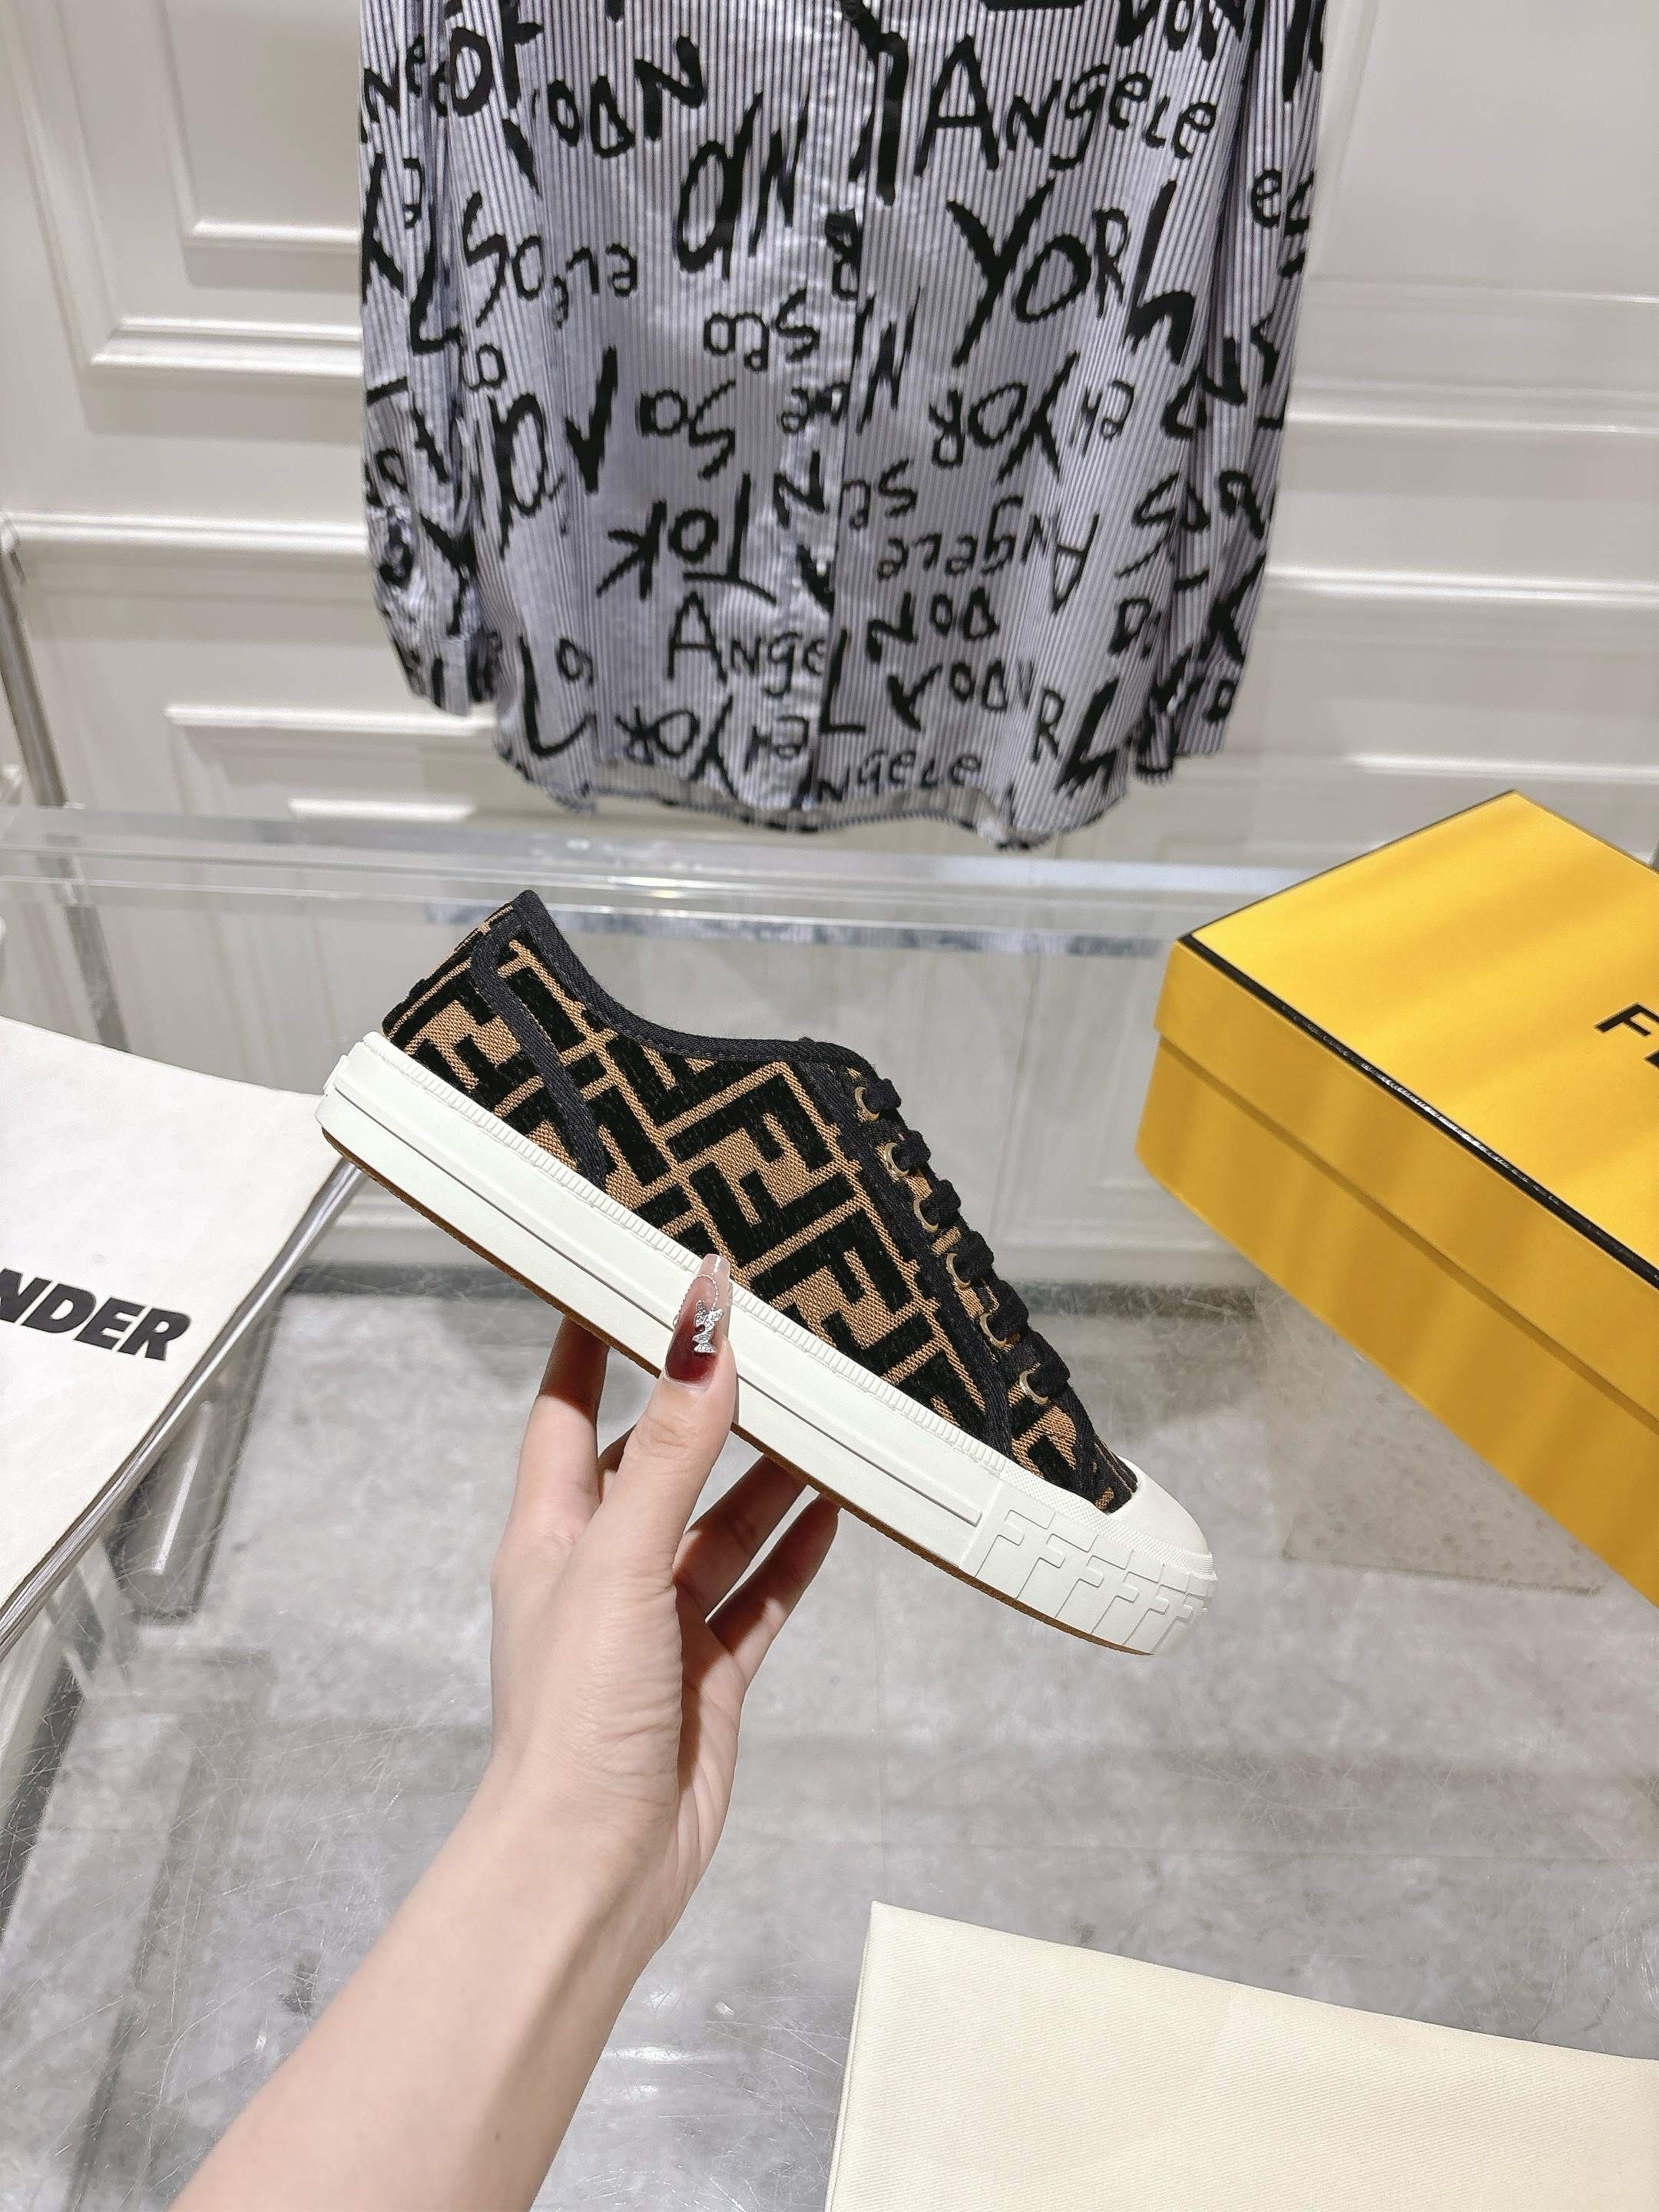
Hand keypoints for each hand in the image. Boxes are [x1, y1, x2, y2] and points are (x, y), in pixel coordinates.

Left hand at [477, 1254, 839, 1959]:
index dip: (591, 1339)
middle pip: (657, 1459)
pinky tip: (834, 1510)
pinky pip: (760, 1594)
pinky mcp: (709, 1672)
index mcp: (551, 1533)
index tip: (622, 1270)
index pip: (564, 1407)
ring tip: (821, 1414)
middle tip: (765, 1337)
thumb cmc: (570, 1720)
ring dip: (767, 1475)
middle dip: (705, 1404)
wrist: (592, 1870)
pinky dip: (795, 1551)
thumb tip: (700, 1338)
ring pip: (721, 1524)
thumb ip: (668, 1450)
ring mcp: (659, 1623)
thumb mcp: (619, 1561)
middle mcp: (603, 1569)